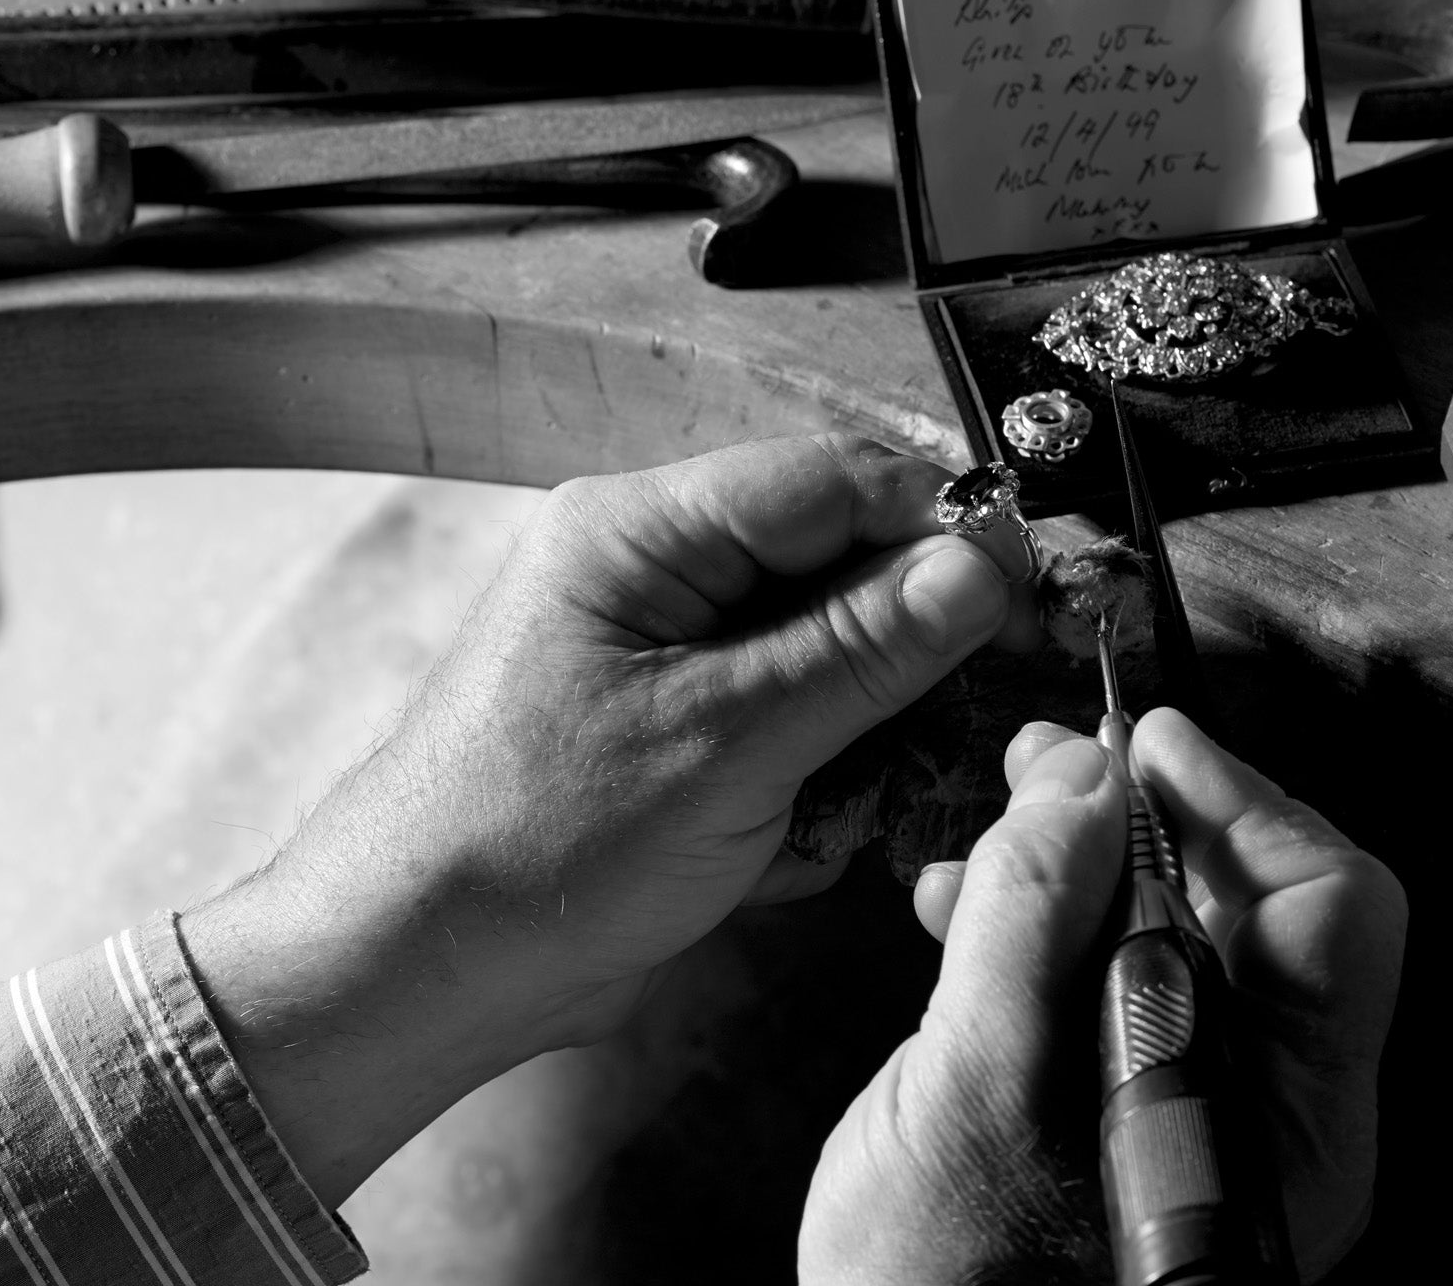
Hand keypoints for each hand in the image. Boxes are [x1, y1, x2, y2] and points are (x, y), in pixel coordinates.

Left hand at [181, 435, 1032, 1204]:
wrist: (422, 971)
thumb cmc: (539, 840)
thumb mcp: (728, 739)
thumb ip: (864, 648)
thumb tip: (982, 568)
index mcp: (644, 531)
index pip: (834, 481)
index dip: (941, 528)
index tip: (1029, 592)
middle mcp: (659, 577)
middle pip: (838, 570)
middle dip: (896, 660)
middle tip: (940, 731)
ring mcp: (672, 661)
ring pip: (828, 661)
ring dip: (853, 743)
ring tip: (821, 818)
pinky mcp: (683, 737)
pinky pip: (792, 730)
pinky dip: (809, 791)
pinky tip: (774, 854)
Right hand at [801, 708, 1406, 1284]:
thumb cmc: (949, 1276)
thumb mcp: (981, 1085)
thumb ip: (1033, 915)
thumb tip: (1081, 770)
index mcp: (1290, 1118)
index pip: (1331, 907)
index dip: (1243, 801)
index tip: (1143, 740)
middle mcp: (1264, 1104)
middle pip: (1251, 905)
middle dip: (1146, 814)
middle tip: (1047, 756)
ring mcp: (1189, 1105)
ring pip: (1167, 929)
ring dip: (1074, 859)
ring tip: (982, 826)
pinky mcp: (1113, 1104)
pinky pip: (1103, 976)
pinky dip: (1035, 920)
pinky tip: (951, 904)